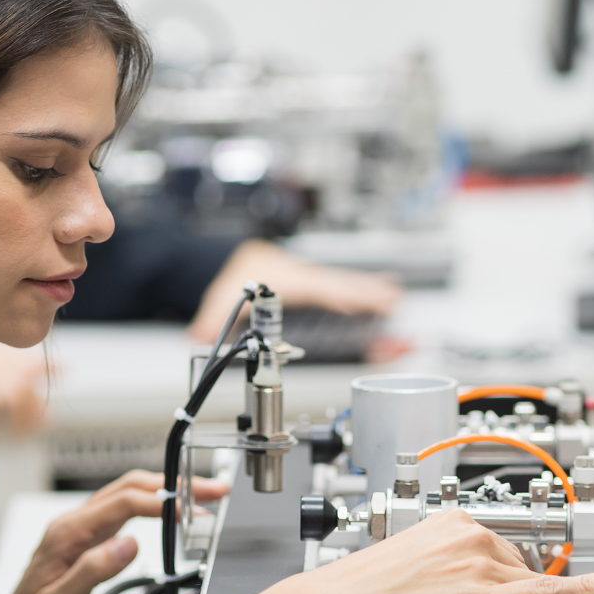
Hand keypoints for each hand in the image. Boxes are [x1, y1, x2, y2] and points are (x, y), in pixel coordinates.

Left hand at [0, 470, 229, 593]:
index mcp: (68, 534)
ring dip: (164, 492)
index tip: (197, 508)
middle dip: (174, 484)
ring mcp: (78, 532)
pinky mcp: (84, 543)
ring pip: (127, 496)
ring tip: (200, 497)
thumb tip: (129, 543)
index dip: (164, 500)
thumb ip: (93, 570)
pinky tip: (167, 515)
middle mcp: (73, 525)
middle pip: (129, 488)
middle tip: (212, 491)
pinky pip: (121, 513)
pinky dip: (150, 507)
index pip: (125, 502)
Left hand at [188, 240, 402, 342]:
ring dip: (372, 290)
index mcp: (283, 280)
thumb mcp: (219, 299)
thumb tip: (197, 335)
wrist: (241, 258)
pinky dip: (369, 288)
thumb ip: (210, 321)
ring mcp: (314, 277)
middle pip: (337, 284)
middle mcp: (303, 276)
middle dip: (362, 292)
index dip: (332, 296)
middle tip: (390, 300)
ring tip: (396, 297)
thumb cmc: (238, 278)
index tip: (352, 303)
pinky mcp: (319, 282)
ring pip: (346, 283)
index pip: (312, 289)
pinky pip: (347, 285)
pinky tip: (388, 292)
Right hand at [262, 509, 593, 593]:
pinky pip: (545, 592)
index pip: (499, 549)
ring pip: (530, 586)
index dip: (513, 578)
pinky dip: (584, 587)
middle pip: (519, 568)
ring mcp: (478, 563)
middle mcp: (467, 534)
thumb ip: (440, 573)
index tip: (524, 589)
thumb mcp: (404, 568)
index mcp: (447, 522)